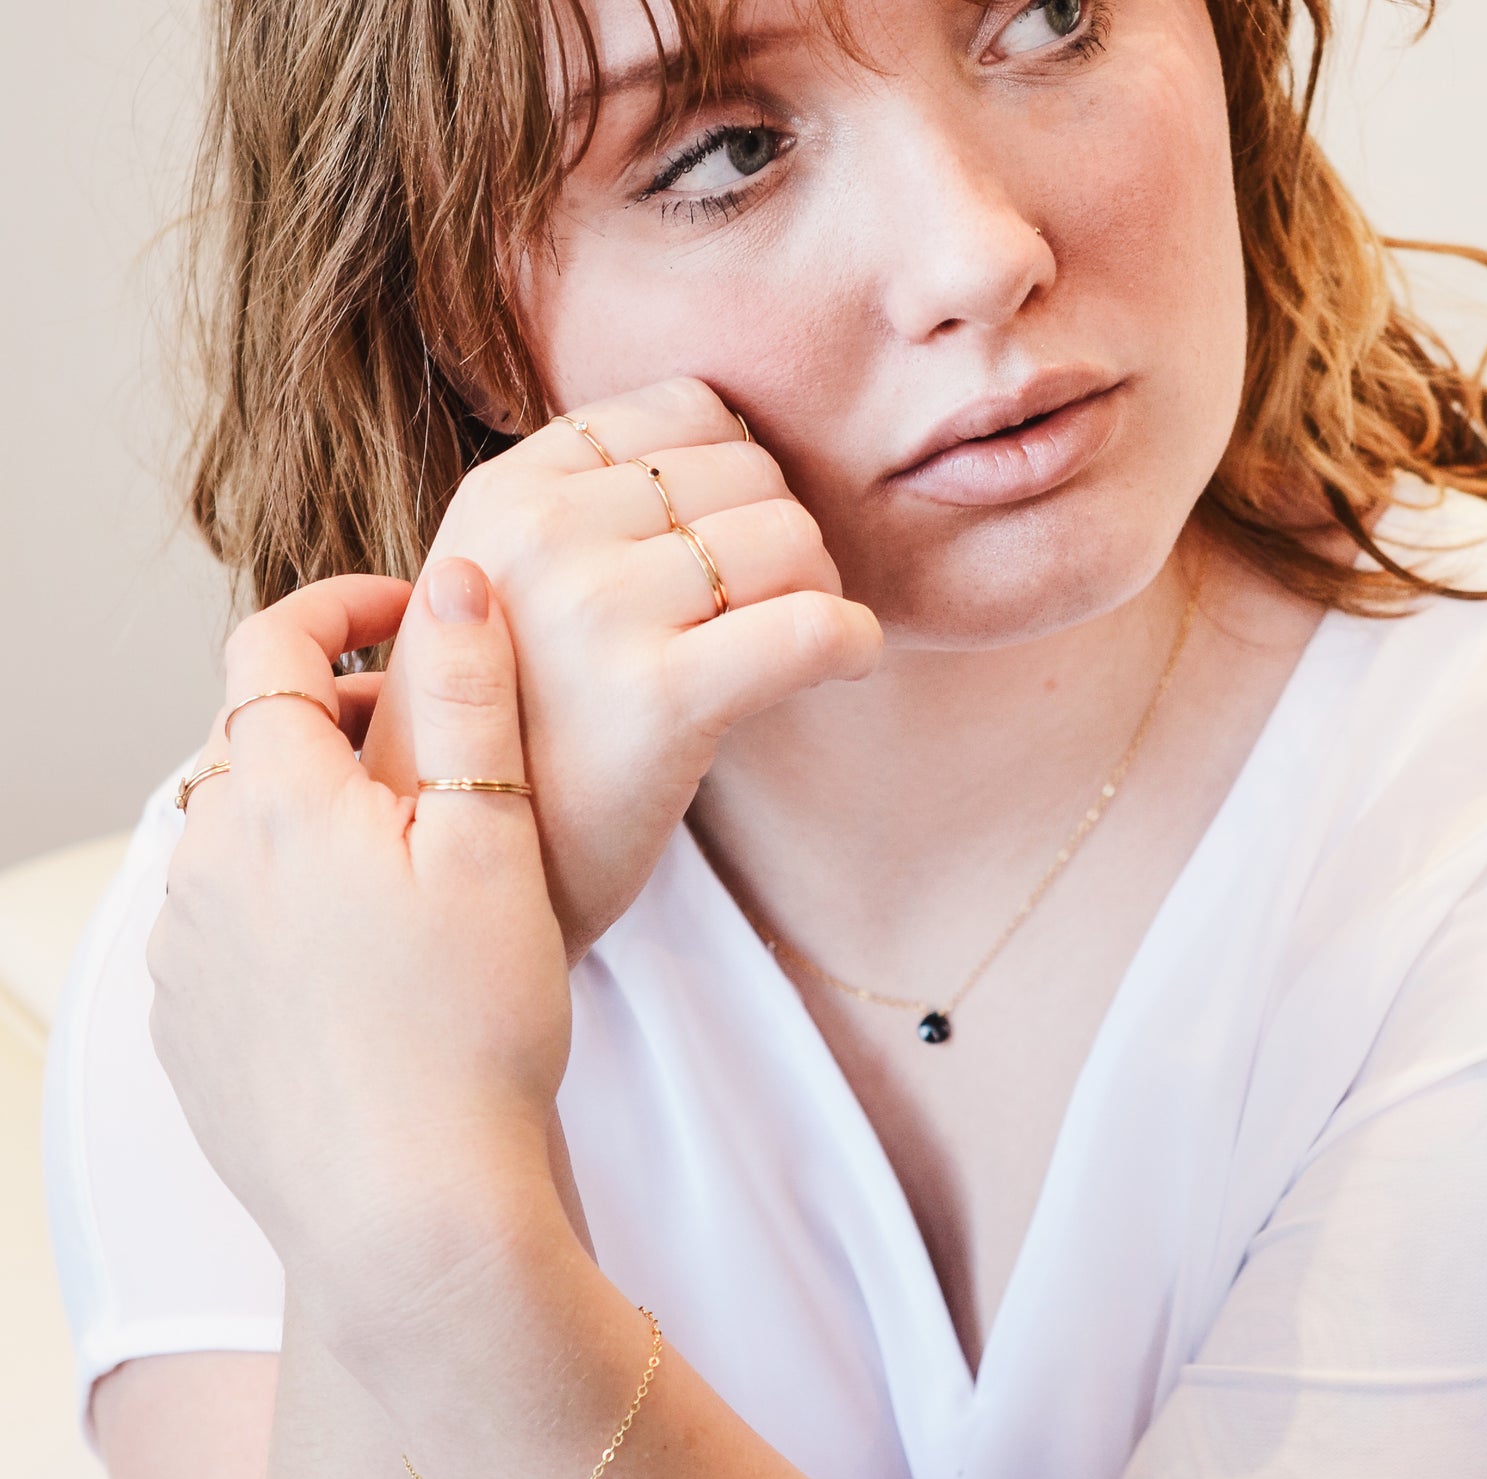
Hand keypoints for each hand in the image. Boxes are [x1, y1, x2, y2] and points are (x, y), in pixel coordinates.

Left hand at [147, 564, 569, 1309]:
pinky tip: (364, 972)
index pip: (269, 647)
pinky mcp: (188, 1034)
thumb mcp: (494, 843)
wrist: (410, 1212)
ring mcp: (184, 955)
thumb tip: (450, 576)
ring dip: (309, 827)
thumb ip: (466, 697)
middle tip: (439, 764)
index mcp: (278, 800)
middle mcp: (203, 863)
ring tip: (409, 879)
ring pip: (238, 843)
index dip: (336, 607)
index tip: (404, 617)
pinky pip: (224, 933)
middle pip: (255, 746)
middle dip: (338, 727)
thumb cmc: (470, 1027)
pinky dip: (283, 915)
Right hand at [359, 379, 883, 966]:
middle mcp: (541, 532)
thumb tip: (736, 440)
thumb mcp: (502, 591)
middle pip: (748, 470)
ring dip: (822, 587)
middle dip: (785, 534)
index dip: (741, 472)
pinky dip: (854, 640)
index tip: (739, 544)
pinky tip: (848, 663)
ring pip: (790, 536)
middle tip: (772, 610)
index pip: (685, 409)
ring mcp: (594, 609)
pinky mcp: (658, 698)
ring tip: (793, 645)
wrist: (454, 885)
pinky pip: (812, 626)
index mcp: (506, 492)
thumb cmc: (504, 741)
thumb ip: (585, 511)